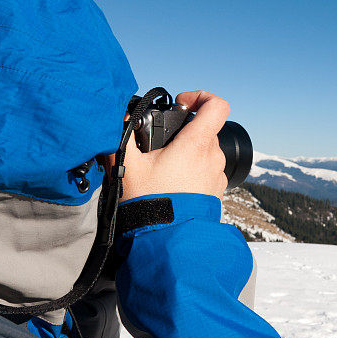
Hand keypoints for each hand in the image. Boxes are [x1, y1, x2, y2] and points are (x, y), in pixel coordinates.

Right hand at [113, 90, 229, 201]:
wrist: (168, 241)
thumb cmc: (150, 202)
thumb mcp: (127, 167)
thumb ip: (121, 137)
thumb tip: (119, 120)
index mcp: (196, 144)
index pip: (217, 105)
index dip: (201, 97)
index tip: (181, 105)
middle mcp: (213, 156)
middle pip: (206, 129)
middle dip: (184, 131)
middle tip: (161, 144)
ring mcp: (217, 174)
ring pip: (206, 150)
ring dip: (188, 152)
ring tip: (163, 167)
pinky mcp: (216, 191)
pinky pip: (207, 170)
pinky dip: (193, 170)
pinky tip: (173, 183)